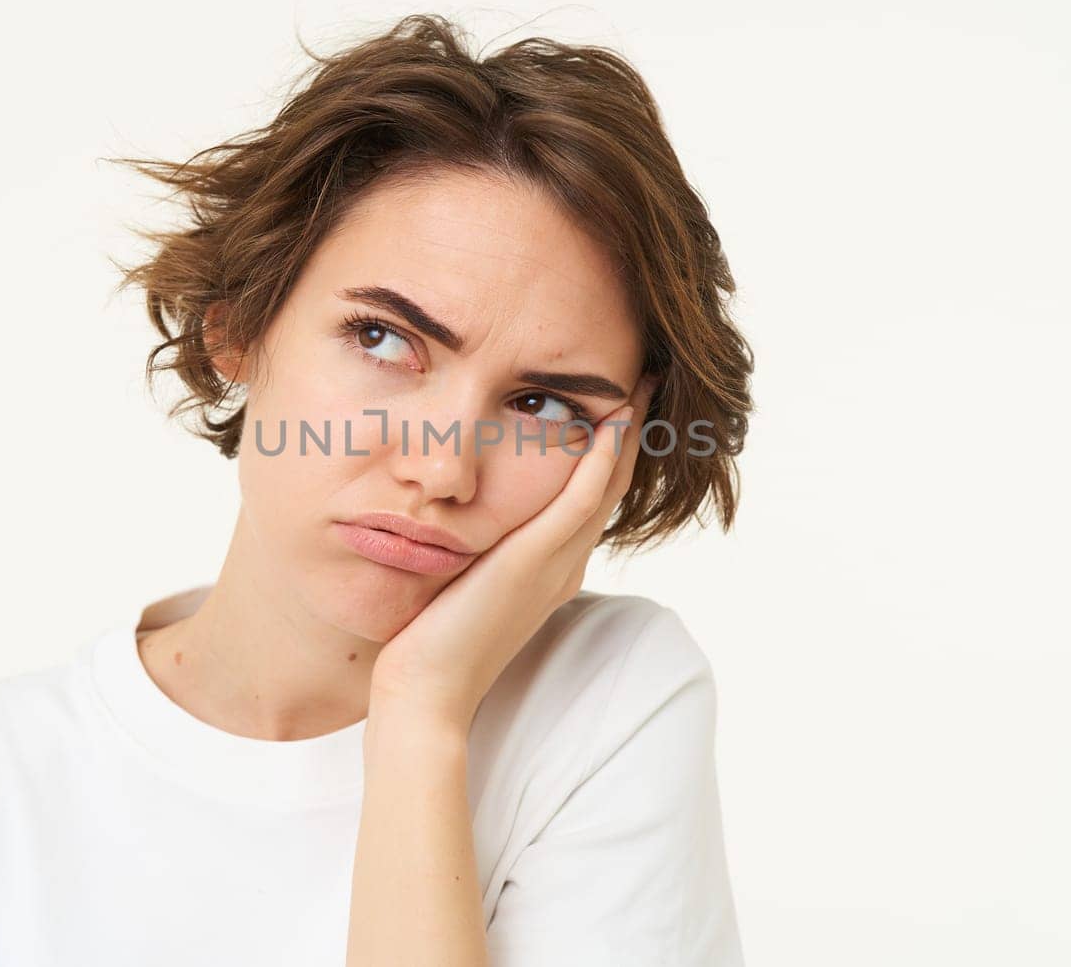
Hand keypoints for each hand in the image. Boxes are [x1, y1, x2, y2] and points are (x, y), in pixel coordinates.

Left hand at [368, 374, 658, 730]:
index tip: (615, 406)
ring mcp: (557, 565)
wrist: (425, 691)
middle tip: (645, 380)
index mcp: (552, 570)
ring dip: (627, 433)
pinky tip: (612, 421)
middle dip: (630, 432)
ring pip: (606, 486)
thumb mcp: (462, 581)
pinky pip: (580, 500)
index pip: (591, 499)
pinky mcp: (534, 562)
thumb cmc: (429, 642)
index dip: (609, 452)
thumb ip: (476, 549)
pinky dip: (601, 459)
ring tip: (640, 385)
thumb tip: (458, 512)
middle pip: (612, 486)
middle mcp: (565, 566)